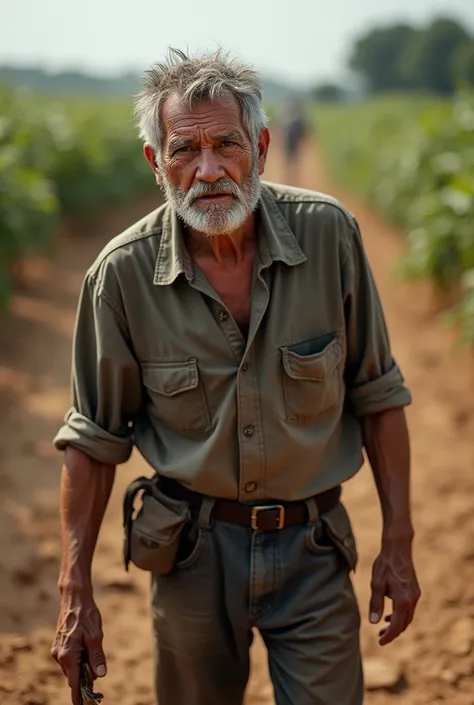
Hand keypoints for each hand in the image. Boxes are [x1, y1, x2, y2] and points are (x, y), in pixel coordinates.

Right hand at [51, 590, 106, 704]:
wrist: (74, 597)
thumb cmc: (86, 614)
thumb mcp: (96, 635)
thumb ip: (97, 656)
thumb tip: (101, 674)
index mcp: (68, 655)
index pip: (74, 683)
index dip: (80, 696)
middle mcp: (59, 656)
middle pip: (74, 676)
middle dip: (85, 679)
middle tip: (99, 675)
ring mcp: (57, 650)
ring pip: (72, 668)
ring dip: (82, 667)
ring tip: (93, 652)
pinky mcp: (59, 645)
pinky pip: (69, 659)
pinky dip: (78, 659)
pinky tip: (87, 647)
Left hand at [369, 536, 420, 645]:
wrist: (398, 548)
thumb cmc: (385, 564)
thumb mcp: (376, 583)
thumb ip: (376, 603)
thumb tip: (373, 622)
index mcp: (403, 600)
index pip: (397, 625)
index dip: (389, 636)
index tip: (380, 642)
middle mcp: (412, 599)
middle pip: (404, 623)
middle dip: (393, 632)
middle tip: (380, 637)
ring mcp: (415, 595)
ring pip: (407, 617)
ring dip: (397, 624)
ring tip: (383, 628)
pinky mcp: (415, 590)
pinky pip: (409, 608)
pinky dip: (400, 615)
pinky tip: (390, 614)